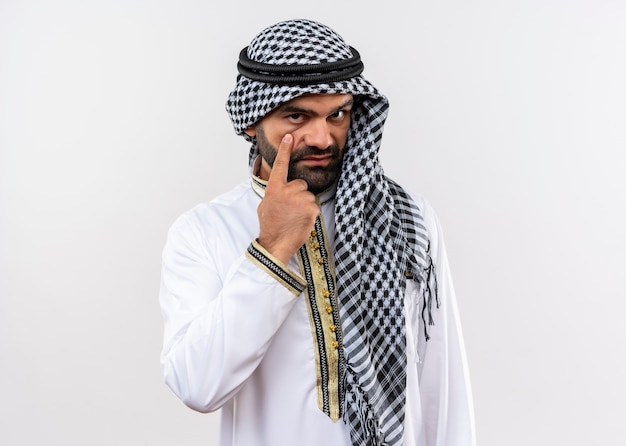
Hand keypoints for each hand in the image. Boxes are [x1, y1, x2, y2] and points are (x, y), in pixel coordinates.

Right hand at [257, 134, 319, 263]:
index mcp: (274, 188)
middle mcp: (287, 190)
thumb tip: (279, 189)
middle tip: (290, 210)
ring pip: (308, 196)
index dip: (285, 150)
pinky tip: (301, 222)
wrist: (276, 244)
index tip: (289, 137)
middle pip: (300, 184)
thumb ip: (274, 193)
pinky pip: (314, 206)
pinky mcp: (311, 208)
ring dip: (304, 205)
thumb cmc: (270, 226)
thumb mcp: (265, 206)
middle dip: (298, 194)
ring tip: (294, 217)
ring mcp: (299, 199)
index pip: (279, 165)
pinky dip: (310, 214)